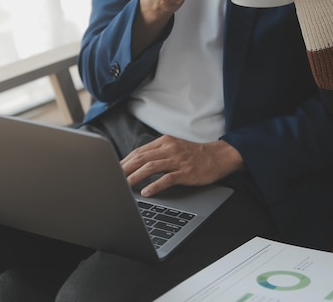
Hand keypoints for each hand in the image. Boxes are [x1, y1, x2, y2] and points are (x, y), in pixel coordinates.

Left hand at [121, 135, 244, 196]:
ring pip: (150, 167)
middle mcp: (169, 148)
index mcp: (164, 141)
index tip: (114, 170)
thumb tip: (137, 163)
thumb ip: (158, 152)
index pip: (138, 151)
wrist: (219, 156)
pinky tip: (146, 192)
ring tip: (124, 186)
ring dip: (135, 177)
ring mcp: (178, 160)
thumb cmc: (195, 154)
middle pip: (141, 158)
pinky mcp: (186, 172)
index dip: (124, 161)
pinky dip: (155, 186)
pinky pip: (167, 179)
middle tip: (113, 179)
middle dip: (124, 169)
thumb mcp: (174, 147)